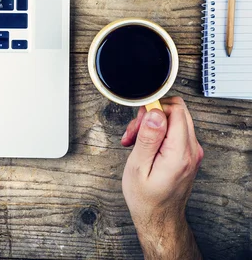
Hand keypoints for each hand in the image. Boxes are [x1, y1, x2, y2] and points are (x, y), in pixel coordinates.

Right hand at [121, 97, 203, 257]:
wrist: (158, 217)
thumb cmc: (145, 197)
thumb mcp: (138, 166)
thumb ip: (148, 138)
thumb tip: (156, 113)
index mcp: (179, 153)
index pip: (175, 111)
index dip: (153, 110)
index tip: (138, 121)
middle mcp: (192, 150)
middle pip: (176, 111)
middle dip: (151, 116)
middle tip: (135, 132)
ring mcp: (193, 152)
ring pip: (174, 120)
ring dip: (153, 125)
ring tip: (136, 140)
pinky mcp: (189, 153)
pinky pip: (175, 131)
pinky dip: (158, 133)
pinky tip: (145, 145)